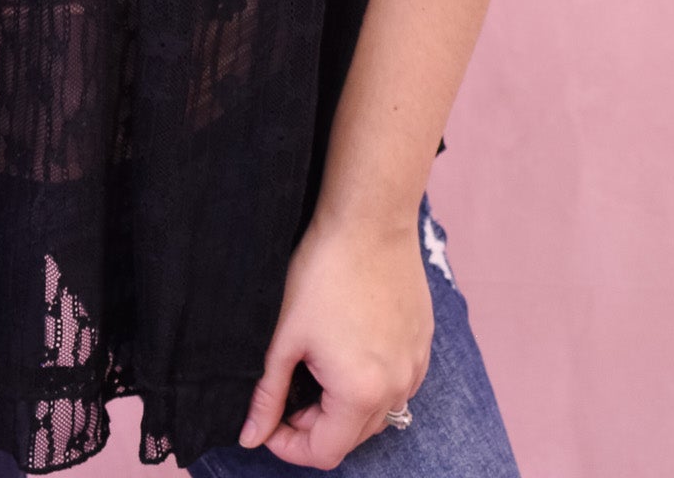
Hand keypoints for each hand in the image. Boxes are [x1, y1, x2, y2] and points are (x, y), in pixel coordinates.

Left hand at [236, 206, 430, 468]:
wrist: (369, 219)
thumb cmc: (323, 272)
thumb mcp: (286, 337)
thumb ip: (268, 395)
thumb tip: (250, 436)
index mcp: (360, 393)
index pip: (324, 453)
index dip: (289, 446)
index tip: (268, 423)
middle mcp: (397, 388)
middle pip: (352, 437)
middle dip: (314, 426)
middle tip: (286, 393)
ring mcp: (416, 366)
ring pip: (376, 413)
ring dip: (343, 407)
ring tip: (316, 369)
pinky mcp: (423, 343)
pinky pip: (397, 384)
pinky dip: (371, 384)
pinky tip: (348, 351)